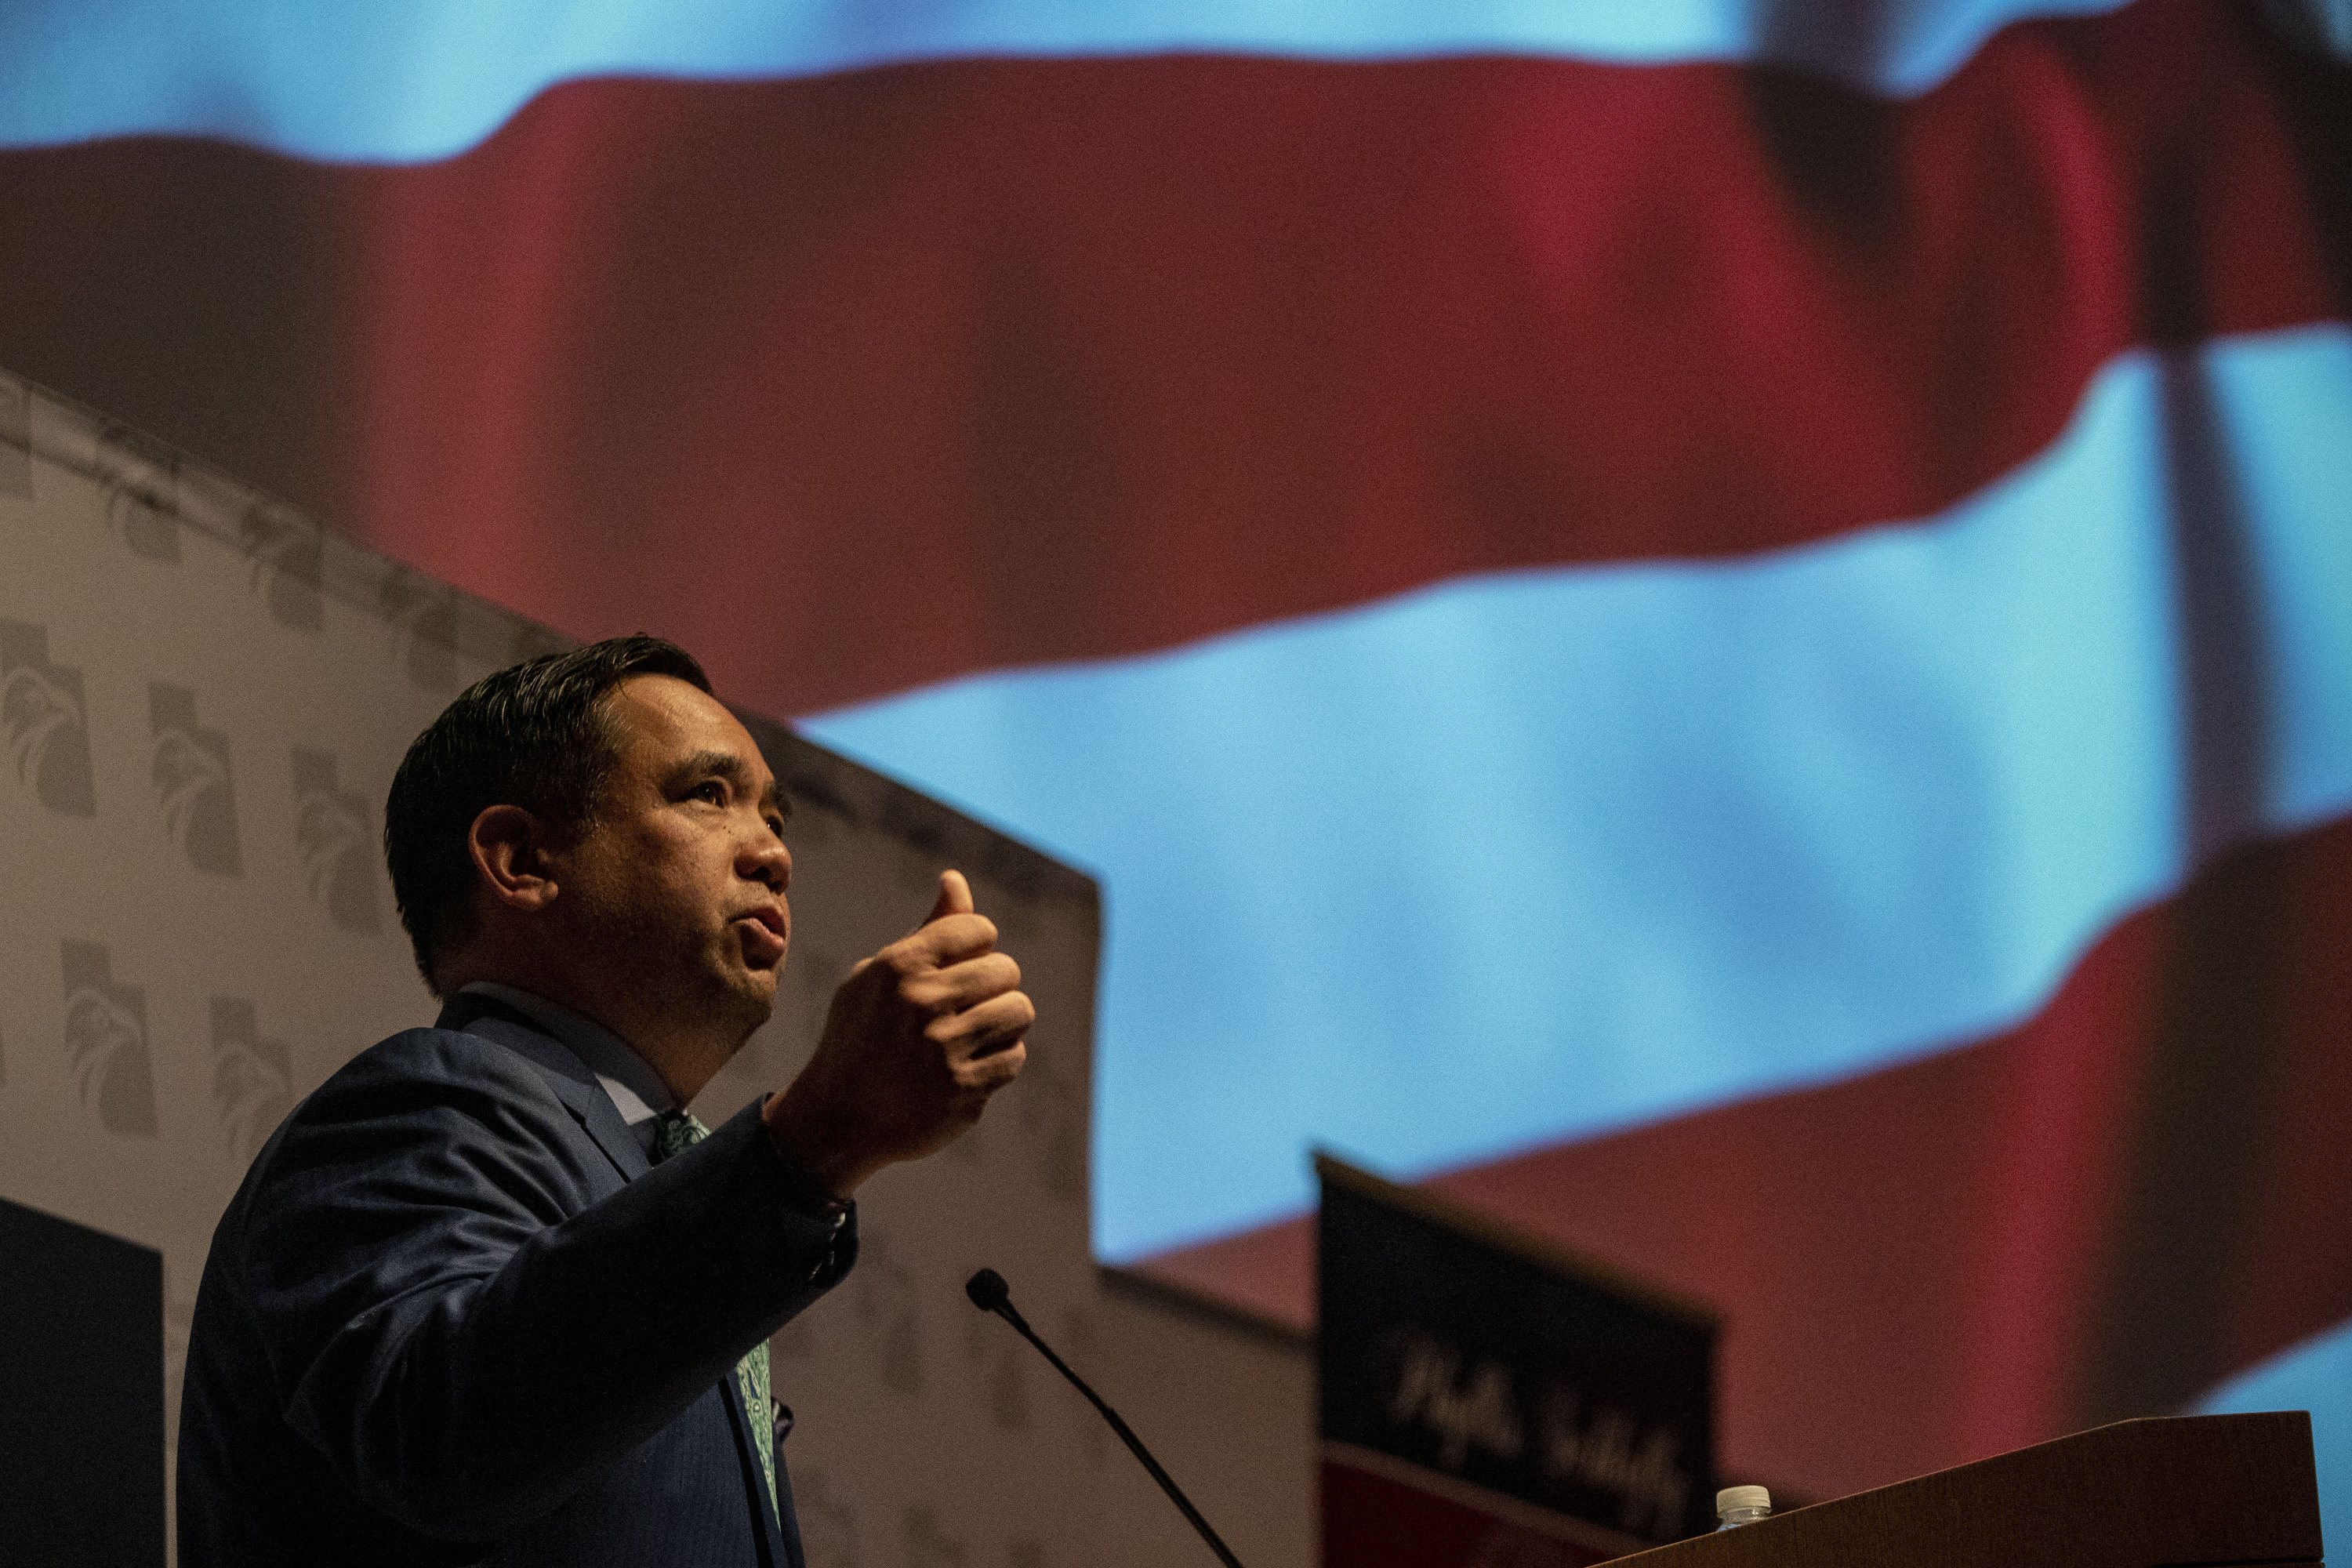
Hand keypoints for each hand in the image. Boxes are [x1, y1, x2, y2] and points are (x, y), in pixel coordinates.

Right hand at [763, 870, 1031, 1197]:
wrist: (838, 1119)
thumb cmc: (861, 1035)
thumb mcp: (878, 976)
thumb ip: (928, 931)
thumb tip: (956, 879)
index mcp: (899, 966)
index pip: (979, 929)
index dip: (976, 947)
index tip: (958, 967)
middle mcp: (922, 1003)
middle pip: (1005, 969)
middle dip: (993, 984)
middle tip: (966, 1005)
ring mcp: (944, 1049)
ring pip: (1019, 1010)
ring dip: (1003, 1021)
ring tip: (974, 1032)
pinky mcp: (964, 1089)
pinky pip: (1014, 1056)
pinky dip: (999, 1060)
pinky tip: (969, 1065)